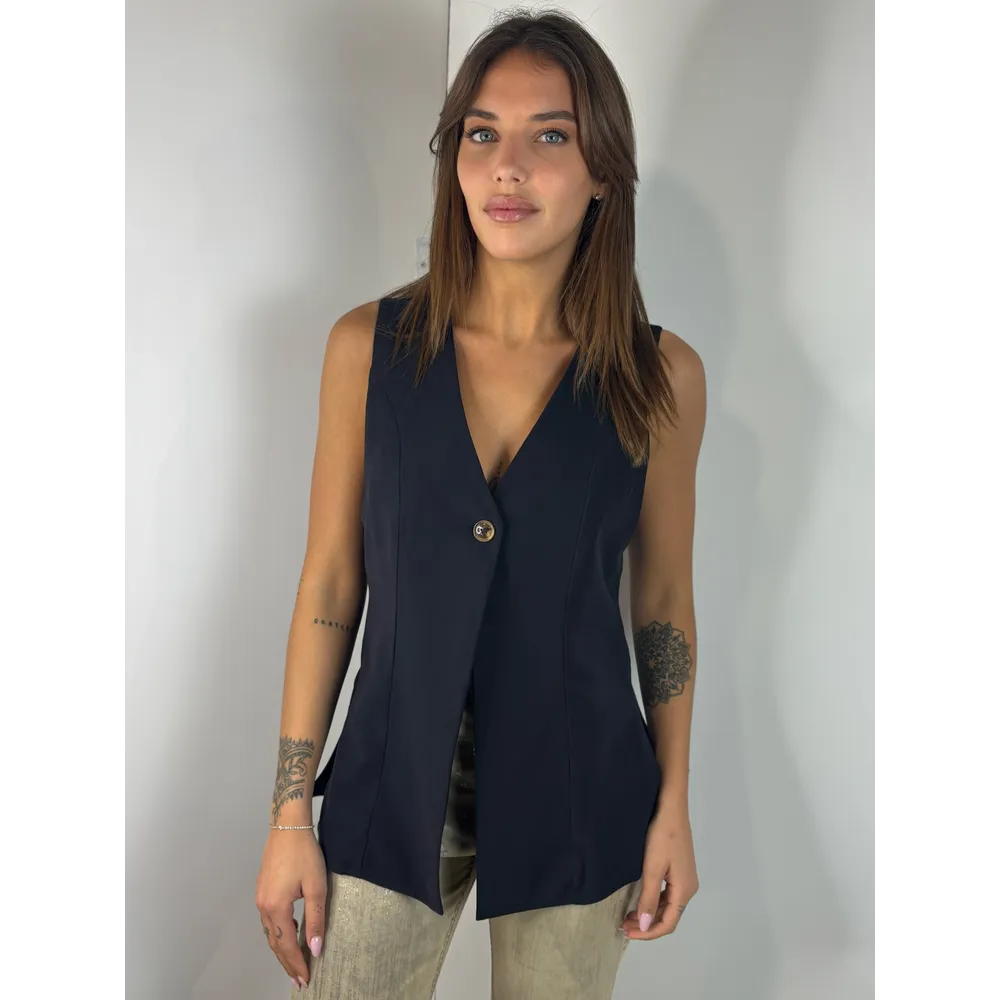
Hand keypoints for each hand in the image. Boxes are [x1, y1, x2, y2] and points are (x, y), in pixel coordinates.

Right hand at [255, 828, 328, 989]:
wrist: (288, 826)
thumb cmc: (304, 853)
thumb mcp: (316, 886)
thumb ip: (315, 918)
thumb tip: (315, 947)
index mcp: (276, 907)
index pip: (286, 945)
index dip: (296, 964)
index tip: (305, 980)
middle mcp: (263, 906)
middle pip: (275, 943)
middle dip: (287, 963)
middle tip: (299, 980)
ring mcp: (260, 898)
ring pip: (270, 933)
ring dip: (281, 950)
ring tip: (294, 964)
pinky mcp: (261, 890)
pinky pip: (268, 921)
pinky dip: (277, 934)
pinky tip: (287, 935)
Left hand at [620, 798, 697, 939]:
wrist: (671, 808)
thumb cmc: (661, 837)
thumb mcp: (652, 869)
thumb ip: (649, 899)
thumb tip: (646, 927)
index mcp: (684, 890)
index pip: (668, 923)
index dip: (647, 933)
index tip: (627, 932)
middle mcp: (689, 888)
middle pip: (669, 916)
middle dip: (647, 924)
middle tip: (623, 925)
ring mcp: (685, 878)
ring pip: (668, 906)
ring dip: (650, 913)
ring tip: (629, 916)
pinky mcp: (680, 869)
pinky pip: (668, 894)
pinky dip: (654, 901)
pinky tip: (641, 899)